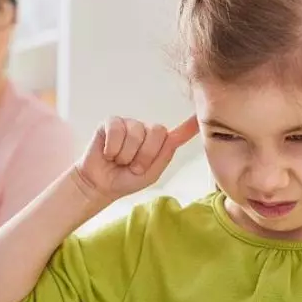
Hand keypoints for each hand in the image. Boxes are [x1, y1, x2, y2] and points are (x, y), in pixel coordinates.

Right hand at [76, 115, 198, 201]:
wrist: (100, 185)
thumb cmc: (125, 179)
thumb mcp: (150, 173)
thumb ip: (164, 155)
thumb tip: (175, 138)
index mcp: (159, 144)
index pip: (177, 133)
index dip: (190, 125)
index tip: (201, 116)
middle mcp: (145, 130)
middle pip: (157, 132)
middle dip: (144, 155)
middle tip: (132, 166)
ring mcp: (128, 124)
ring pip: (136, 134)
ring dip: (126, 155)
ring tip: (119, 160)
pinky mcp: (111, 123)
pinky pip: (117, 131)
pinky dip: (112, 148)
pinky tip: (108, 153)